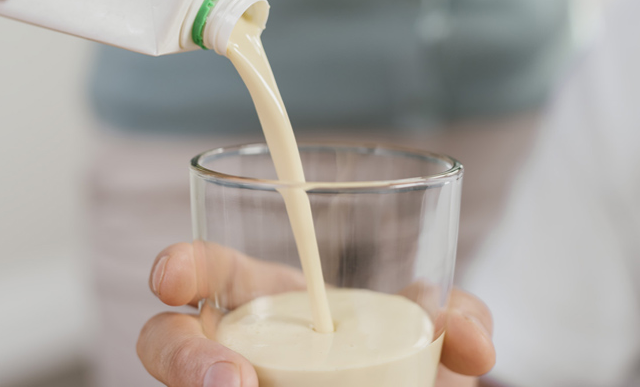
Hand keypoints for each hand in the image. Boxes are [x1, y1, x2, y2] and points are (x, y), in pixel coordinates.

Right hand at [138, 243, 495, 386]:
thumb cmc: (399, 353)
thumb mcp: (431, 331)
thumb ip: (460, 316)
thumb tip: (471, 338)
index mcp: (267, 299)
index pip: (207, 272)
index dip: (180, 265)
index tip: (170, 277)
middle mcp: (236, 346)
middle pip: (168, 341)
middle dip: (182, 357)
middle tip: (230, 383)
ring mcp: (236, 381)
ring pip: (185, 385)